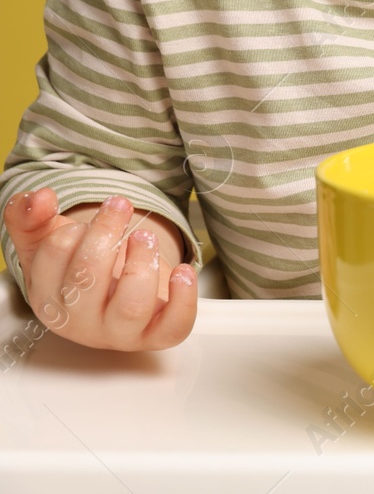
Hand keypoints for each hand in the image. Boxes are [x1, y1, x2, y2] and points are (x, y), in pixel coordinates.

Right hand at [3, 187, 197, 350]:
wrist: (114, 294)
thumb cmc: (80, 268)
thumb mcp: (46, 240)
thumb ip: (30, 217)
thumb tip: (38, 197)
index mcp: (48, 297)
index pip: (50, 263)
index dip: (69, 234)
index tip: (82, 223)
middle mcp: (81, 321)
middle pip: (88, 282)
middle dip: (104, 235)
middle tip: (119, 205)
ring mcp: (120, 332)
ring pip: (131, 306)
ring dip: (142, 263)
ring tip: (144, 236)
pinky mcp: (157, 335)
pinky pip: (174, 327)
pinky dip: (184, 298)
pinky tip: (183, 270)